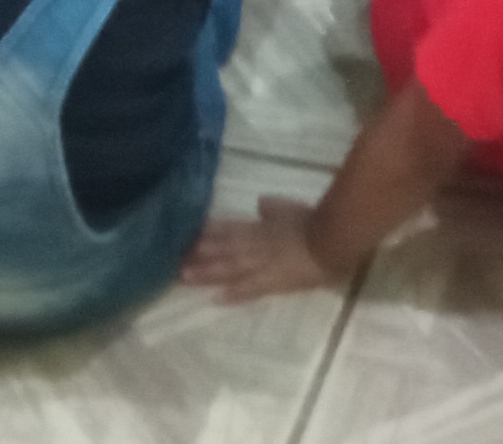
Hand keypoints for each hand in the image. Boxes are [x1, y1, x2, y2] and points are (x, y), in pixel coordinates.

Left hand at [182, 195, 332, 300]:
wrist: (329, 242)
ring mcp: (260, 265)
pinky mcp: (271, 283)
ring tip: (184, 277)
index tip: (187, 237)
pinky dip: (232, 294)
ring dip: (206, 273)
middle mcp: (253, 246)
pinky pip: (248, 290)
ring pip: (228, 269)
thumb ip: (273, 208)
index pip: (228, 229)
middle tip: (173, 260)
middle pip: (221, 250)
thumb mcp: (290, 208)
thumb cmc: (312, 223)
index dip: (207, 233)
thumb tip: (259, 203)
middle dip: (198, 255)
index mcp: (259, 228)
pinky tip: (215, 300)